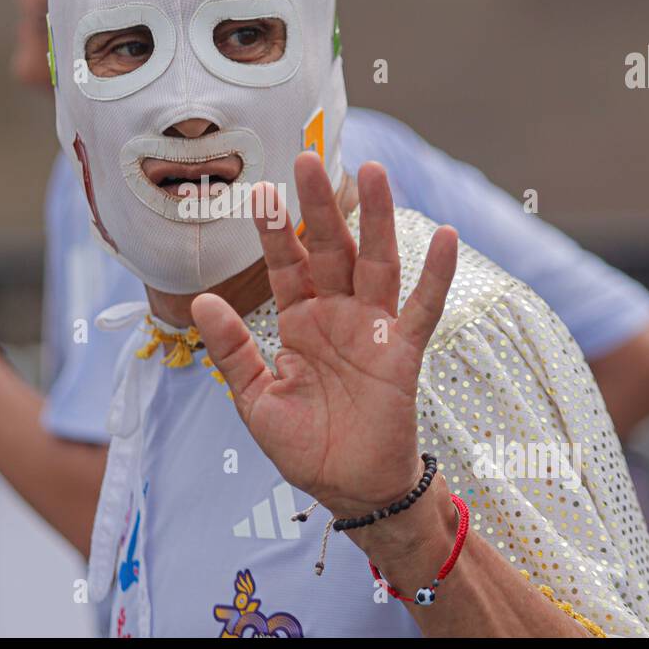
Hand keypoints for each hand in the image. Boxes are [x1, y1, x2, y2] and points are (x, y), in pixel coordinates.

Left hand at [192, 153, 458, 519]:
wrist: (350, 488)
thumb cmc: (304, 444)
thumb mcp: (255, 398)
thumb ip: (232, 350)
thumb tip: (202, 300)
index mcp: (300, 321)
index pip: (288, 264)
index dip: (276, 230)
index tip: (262, 191)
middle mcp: (338, 314)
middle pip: (332, 248)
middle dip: (321, 206)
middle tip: (308, 159)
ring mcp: (374, 329)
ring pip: (377, 263)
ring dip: (378, 219)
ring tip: (375, 172)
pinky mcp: (404, 353)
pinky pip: (423, 309)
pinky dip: (436, 275)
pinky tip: (445, 237)